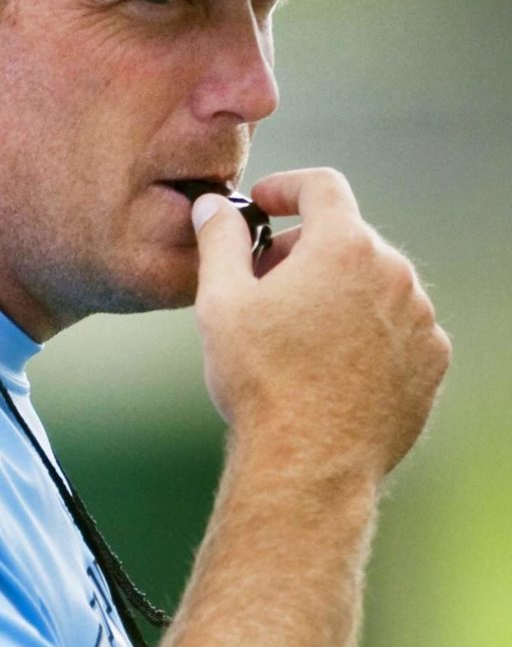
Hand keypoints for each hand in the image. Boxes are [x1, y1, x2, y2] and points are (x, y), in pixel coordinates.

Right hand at [193, 168, 449, 481]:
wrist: (310, 460)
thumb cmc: (262, 382)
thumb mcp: (220, 302)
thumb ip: (219, 241)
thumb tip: (213, 208)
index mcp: (343, 247)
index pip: (321, 187)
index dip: (286, 188)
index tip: (264, 204)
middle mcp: (393, 272)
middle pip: (346, 238)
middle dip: (304, 251)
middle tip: (263, 286)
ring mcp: (420, 317)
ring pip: (374, 283)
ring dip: (337, 292)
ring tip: (296, 334)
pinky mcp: (431, 358)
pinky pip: (397, 326)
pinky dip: (365, 330)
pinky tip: (329, 364)